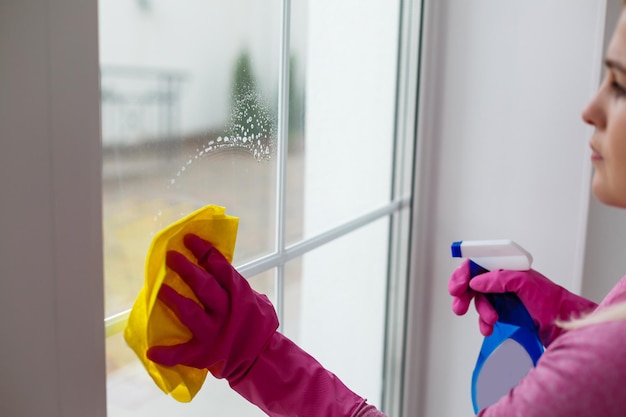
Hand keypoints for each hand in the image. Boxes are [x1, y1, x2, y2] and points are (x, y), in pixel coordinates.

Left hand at [146, 233, 278, 382]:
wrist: (260, 357)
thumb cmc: (254, 324)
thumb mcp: (253, 300)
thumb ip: (234, 284)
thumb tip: (211, 262)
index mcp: (239, 294)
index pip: (221, 267)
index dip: (204, 251)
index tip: (188, 239)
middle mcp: (226, 311)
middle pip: (205, 287)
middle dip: (187, 270)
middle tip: (171, 256)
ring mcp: (214, 332)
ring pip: (191, 313)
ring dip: (174, 300)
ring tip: (160, 289)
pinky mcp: (204, 353)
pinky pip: (182, 352)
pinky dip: (167, 353)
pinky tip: (152, 350)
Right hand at [448, 259, 596, 345]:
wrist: (564, 325)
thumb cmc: (552, 301)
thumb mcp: (526, 284)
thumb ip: (500, 279)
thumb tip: (476, 282)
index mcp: (506, 267)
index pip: (477, 263)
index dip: (463, 273)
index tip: (457, 287)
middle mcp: (501, 280)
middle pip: (472, 282)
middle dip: (463, 295)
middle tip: (459, 306)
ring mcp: (501, 296)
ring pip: (478, 301)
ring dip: (479, 311)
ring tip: (490, 320)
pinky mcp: (503, 312)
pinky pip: (485, 316)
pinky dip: (483, 322)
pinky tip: (488, 328)